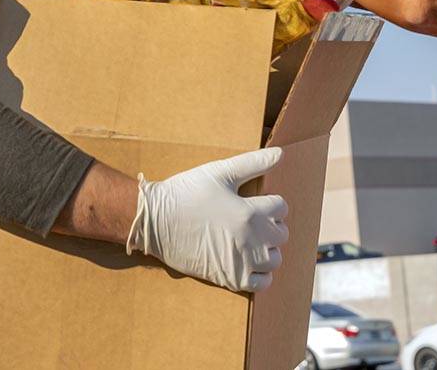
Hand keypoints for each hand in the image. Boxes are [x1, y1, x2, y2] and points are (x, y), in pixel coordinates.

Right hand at [126, 147, 288, 291]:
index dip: (271, 202)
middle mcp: (251, 240)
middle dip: (272, 225)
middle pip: (281, 234)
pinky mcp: (229, 278)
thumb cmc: (186, 193)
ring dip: (268, 249)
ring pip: (275, 260)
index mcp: (250, 212)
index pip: (281, 207)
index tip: (257, 202)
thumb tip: (280, 152)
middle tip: (254, 220)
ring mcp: (241, 262)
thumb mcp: (220, 172)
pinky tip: (249, 261)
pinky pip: (262, 283)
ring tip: (253, 240)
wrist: (155, 221)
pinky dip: (261, 274)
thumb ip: (253, 163)